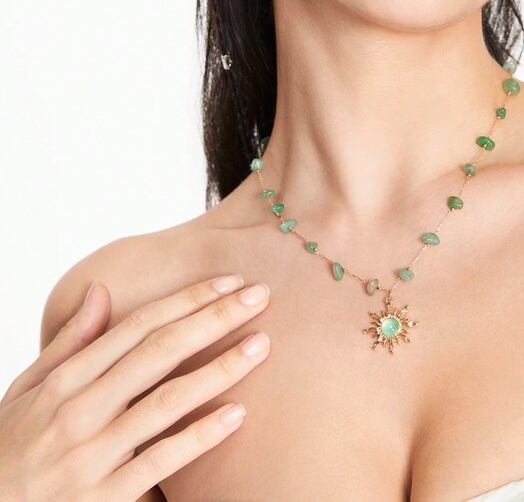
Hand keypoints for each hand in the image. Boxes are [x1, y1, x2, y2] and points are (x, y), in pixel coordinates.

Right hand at [0, 274, 270, 500]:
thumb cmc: (12, 447)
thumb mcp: (28, 389)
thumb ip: (70, 341)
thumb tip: (102, 288)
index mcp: (67, 378)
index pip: (138, 326)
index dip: (187, 300)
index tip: (228, 281)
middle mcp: (81, 409)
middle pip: (160, 351)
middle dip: (214, 319)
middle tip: (259, 296)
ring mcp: (93, 454)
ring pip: (167, 401)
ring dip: (219, 370)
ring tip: (260, 346)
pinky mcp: (106, 496)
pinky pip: (162, 460)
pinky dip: (201, 436)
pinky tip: (237, 414)